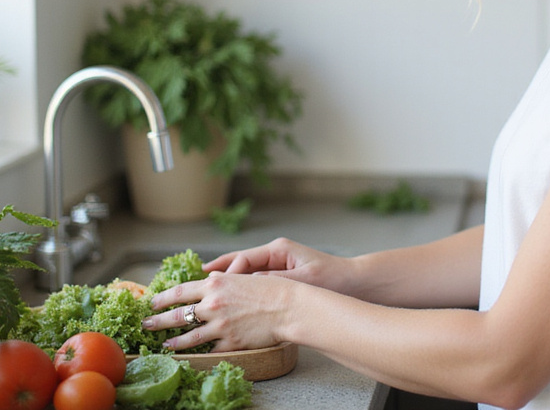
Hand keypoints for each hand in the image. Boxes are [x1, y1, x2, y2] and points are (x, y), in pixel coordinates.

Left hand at [142, 271, 289, 352]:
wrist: (287, 307)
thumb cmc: (269, 289)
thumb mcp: (242, 276)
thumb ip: (222, 281)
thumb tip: (206, 279)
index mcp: (215, 283)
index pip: (180, 291)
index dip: (162, 298)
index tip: (151, 302)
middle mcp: (213, 303)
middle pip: (177, 314)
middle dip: (157, 321)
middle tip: (145, 324)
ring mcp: (220, 324)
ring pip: (188, 336)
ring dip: (173, 341)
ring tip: (163, 344)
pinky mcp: (229, 342)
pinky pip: (208, 349)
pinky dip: (197, 352)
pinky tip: (190, 354)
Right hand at [204, 237, 353, 293]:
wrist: (353, 282)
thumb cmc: (331, 278)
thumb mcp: (303, 279)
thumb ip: (275, 281)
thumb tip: (247, 286)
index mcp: (279, 249)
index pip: (244, 258)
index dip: (227, 272)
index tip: (213, 285)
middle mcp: (275, 254)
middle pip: (239, 262)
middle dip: (219, 272)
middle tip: (196, 282)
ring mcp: (276, 265)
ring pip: (244, 272)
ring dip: (227, 281)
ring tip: (204, 290)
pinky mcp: (280, 277)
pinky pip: (254, 282)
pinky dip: (240, 289)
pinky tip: (228, 299)